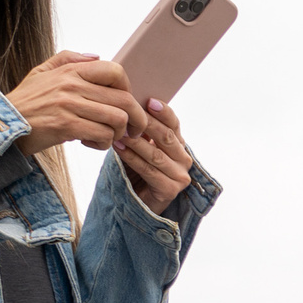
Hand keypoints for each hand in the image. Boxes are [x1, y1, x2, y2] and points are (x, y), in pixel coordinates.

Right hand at [8, 53, 147, 154]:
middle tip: (132, 131)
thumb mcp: (42, 71)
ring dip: (118, 134)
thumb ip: (68, 60)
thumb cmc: (27, 100)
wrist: (2, 122)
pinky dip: (103, 144)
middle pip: (124, 100)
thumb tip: (96, 56)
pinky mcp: (66, 126)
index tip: (125, 104)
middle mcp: (72, 85)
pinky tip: (90, 142)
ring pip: (118, 119)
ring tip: (105, 136)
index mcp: (70, 71)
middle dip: (136, 120)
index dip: (128, 89)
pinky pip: (103, 135)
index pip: (115, 71)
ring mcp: (70, 105)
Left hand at [111, 96, 193, 214]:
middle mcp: (184, 160)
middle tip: (128, 113)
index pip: (175, 124)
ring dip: (135, 141)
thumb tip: (128, 101)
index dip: (164, 112)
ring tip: (118, 131)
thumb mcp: (142, 145)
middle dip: (147, 124)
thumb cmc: (138, 169)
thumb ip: (141, 129)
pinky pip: (149, 171)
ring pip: (156, 154)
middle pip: (166, 137)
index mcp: (179, 145)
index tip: (149, 100)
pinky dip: (132, 158)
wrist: (139, 201)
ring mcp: (180, 177)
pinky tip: (118, 148)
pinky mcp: (170, 191)